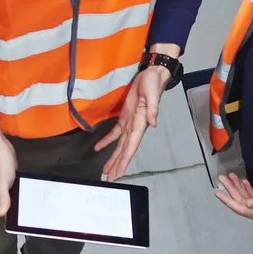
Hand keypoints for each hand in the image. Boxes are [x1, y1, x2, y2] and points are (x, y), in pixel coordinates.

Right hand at [0, 118, 19, 217]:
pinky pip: (10, 184)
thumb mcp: (2, 182)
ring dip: (13, 196)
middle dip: (10, 205)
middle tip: (23, 209)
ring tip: (24, 200)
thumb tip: (0, 214)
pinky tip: (20, 186)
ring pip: (5, 192)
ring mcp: (0, 180)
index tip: (17, 216)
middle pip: (1, 200)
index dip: (7, 211)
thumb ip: (2, 197)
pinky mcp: (5, 174)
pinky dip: (15, 186)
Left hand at [96, 50, 177, 181]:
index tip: (119, 172)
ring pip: (120, 145)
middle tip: (110, 177)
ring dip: (113, 158)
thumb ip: (153, 109)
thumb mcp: (153, 94)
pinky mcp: (125, 117)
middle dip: (117, 164)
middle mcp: (135, 127)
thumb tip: (153, 124)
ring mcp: (130, 123)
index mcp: (141, 124)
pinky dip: (107, 141)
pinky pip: (115, 133)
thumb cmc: (153, 84)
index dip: (124, 160)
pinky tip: (99, 148)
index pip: (131, 146)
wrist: (153, 75)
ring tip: (106, 170)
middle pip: (125, 150)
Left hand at [214, 172, 252, 228]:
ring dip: (238, 187)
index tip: (217, 192)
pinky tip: (243, 182)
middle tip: (221, 177)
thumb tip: (246, 203)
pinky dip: (247, 189)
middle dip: (230, 189)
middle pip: (240, 201)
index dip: (227, 200)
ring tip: (230, 176)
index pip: (239, 208)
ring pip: (245, 197)